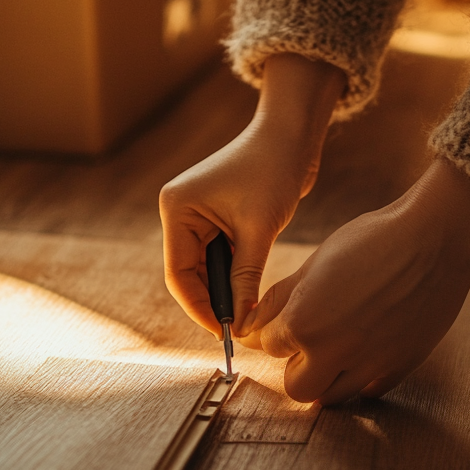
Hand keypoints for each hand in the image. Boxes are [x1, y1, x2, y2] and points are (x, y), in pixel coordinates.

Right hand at [160, 54, 344, 336]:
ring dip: (224, 290)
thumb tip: (240, 321)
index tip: (222, 333)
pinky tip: (248, 294)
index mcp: (177, 209)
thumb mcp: (258, 230)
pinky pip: (220, 256)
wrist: (292, 136)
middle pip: (189, 273)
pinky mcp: (218, 216)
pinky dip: (233, 275)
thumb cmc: (273, 171)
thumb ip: (245, 277)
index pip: (179, 273)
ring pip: (206, 267)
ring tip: (244, 316)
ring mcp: (198, 214)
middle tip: (236, 330)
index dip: (200, 307)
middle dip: (212, 302)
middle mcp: (180, 212)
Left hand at [239, 158, 469, 403]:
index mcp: (305, 324)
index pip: (269, 347)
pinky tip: (364, 353)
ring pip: (333, 397)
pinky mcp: (400, 366)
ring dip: (326, 378)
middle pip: (297, 387)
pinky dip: (361, 377)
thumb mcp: (316, 262)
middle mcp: (334, 352)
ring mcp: (370, 364)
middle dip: (294, 368)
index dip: (271, 333)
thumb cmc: (375, 239)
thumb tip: (254, 321)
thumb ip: (282, 298)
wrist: (435, 239)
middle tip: (303, 345)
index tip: (276, 327)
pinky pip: (371, 389)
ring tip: (333, 349)